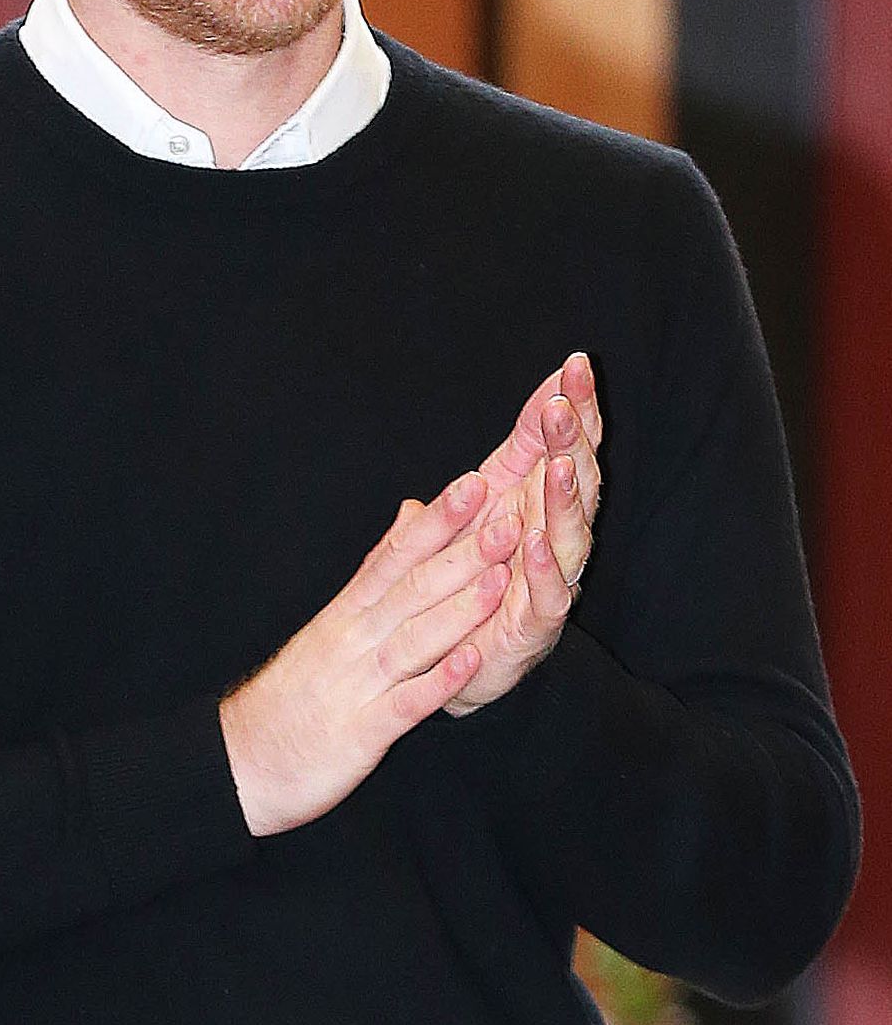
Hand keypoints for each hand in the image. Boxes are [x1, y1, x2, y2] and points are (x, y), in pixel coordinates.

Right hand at [219, 470, 519, 836]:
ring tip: (500, 580)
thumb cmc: (295, 695)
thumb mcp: (332, 625)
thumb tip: (409, 518)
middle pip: (411, 589)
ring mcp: (356, 686)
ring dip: (458, 610)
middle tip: (508, 520)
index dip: (436, 521)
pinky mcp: (360, 733)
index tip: (474, 484)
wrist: (243, 764)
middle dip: (461, 555)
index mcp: (347, 614)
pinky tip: (469, 664)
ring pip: (412, 639)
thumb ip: (376, 575)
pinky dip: (436, 683)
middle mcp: (352, 641)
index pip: (395, 556)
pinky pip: (403, 704)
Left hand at [447, 365, 602, 714]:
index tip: (575, 365)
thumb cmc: (469, 577)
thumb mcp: (475, 506)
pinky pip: (548, 595)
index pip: (565, 444)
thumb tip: (538, 395)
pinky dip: (543, 569)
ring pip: (570, 534)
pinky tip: (534, 541)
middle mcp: (554, 535)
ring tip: (560, 466)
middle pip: (577, 479)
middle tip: (564, 404)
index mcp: (539, 502)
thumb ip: (506, 456)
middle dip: (573, 441)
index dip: (575, 405)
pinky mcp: (534, 624)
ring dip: (566, 499)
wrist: (448, 659)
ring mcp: (549, 579)